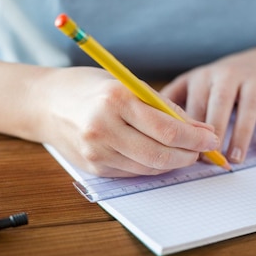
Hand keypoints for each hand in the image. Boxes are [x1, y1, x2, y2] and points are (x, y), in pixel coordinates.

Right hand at [35, 67, 220, 176]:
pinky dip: (152, 166)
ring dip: (173, 163)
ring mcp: (97, 152)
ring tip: (184, 152)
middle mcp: (104, 128)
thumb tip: (195, 128)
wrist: (44, 104)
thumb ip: (159, 105)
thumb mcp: (125, 83)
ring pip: (149, 167)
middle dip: (189, 155)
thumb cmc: (88, 87)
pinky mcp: (94, 167)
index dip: (196, 137)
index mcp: (115, 100)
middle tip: (202, 150)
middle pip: (160, 154)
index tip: (211, 137)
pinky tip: (160, 156)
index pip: (167, 129)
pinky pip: (133, 172)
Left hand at [161, 48, 255, 163]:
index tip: (185, 152)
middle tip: (210, 158)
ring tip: (235, 158)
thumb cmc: (215, 84)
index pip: (194, 105)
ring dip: (243, 134)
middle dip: (214, 132)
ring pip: (250, 108)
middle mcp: (227, 76)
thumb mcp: (191, 86)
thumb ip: (171, 103)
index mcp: (202, 78)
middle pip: (220, 104)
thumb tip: (146, 130)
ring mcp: (253, 81)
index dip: (190, 130)